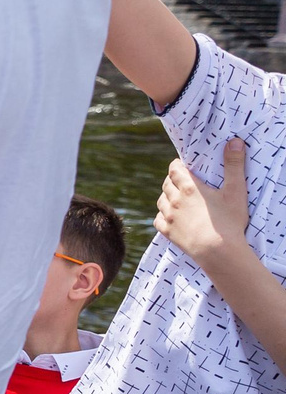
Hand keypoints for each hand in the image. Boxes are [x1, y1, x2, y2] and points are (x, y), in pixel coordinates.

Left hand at [157, 139, 249, 264]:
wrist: (218, 252)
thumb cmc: (228, 221)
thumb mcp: (236, 190)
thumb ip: (234, 165)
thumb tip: (235, 141)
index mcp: (189, 188)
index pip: (175, 169)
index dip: (177, 165)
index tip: (182, 164)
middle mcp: (174, 200)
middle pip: (167, 184)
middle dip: (173, 179)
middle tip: (182, 180)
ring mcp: (169, 217)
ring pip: (161, 201)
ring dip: (167, 196)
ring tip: (177, 197)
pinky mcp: (167, 232)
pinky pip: (158, 219)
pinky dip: (162, 215)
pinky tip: (169, 216)